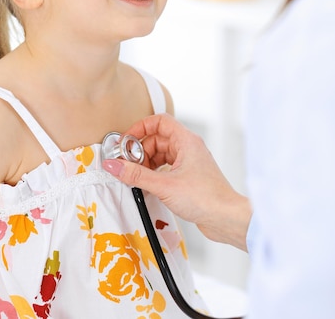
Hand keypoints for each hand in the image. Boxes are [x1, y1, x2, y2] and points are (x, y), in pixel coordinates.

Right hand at [103, 114, 250, 250]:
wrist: (226, 219)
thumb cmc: (206, 198)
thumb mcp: (164, 185)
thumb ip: (136, 175)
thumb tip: (115, 165)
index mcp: (186, 140)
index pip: (159, 121)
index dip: (140, 128)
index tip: (126, 141)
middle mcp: (188, 147)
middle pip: (157, 139)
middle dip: (140, 151)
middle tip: (128, 165)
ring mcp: (189, 162)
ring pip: (161, 154)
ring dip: (147, 163)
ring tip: (137, 177)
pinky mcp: (189, 176)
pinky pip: (166, 167)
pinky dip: (155, 173)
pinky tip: (148, 184)